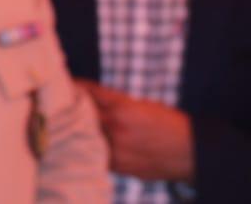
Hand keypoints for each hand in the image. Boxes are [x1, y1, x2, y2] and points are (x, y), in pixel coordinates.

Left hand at [76, 79, 194, 181]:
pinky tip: (87, 145)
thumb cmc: (167, 124)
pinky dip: (92, 149)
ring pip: (87, 137)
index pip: (89, 93)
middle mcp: (117, 127)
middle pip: (82, 115)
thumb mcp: (142, 105)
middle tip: (61, 104)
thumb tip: (90, 101)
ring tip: (70, 126)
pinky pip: (98, 156)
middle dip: (72, 109)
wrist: (190, 151)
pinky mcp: (120, 166)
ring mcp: (117, 149)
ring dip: (79, 131)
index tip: (67, 85)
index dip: (75, 88)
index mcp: (122, 106)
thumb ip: (115, 104)